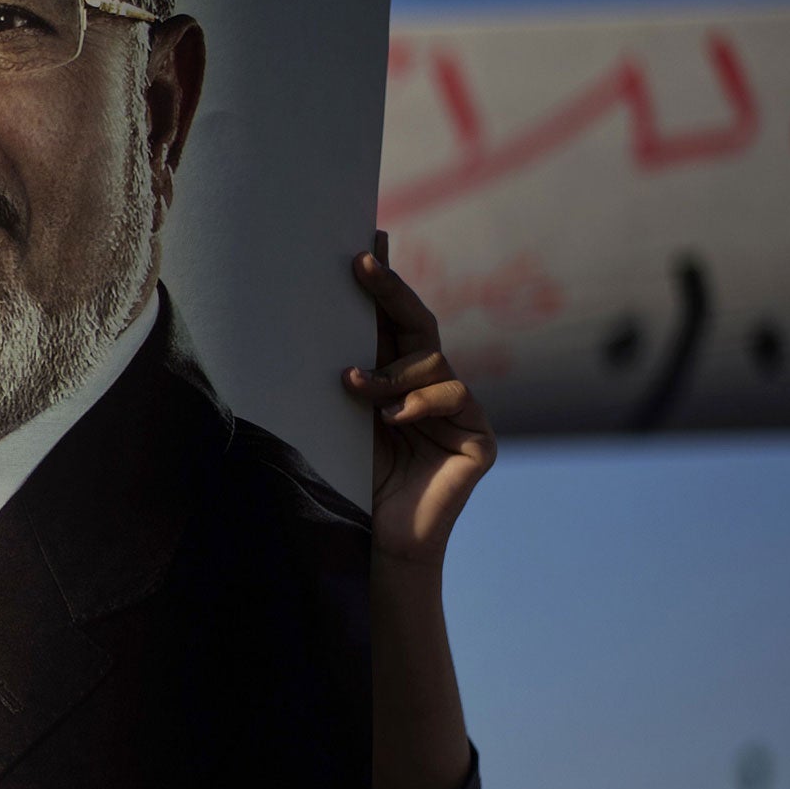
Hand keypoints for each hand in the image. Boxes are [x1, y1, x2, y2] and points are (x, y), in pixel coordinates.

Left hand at [343, 238, 496, 568]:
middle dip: (390, 292)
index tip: (364, 242)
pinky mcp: (478, 439)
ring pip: (432, 362)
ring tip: (353, 387)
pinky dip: (421, 402)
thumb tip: (311, 321)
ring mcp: (458, 412)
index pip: (391, 323)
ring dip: (390, 371)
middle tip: (362, 265)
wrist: (375, 546)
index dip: (382, 282)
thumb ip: (342, 377)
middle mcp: (430, 388)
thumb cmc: (349, 484)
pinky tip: (394, 416)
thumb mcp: (337, 420)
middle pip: (418, 326)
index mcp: (395, 380)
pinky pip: (455, 398)